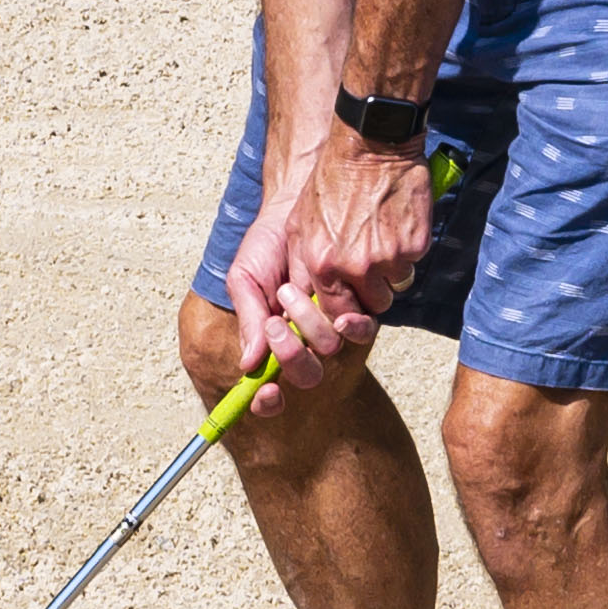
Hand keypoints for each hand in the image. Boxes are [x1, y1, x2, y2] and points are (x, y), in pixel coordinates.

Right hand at [221, 184, 357, 388]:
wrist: (294, 207)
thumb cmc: (266, 246)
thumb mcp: (246, 280)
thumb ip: (249, 319)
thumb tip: (249, 365)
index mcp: (271, 342)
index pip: (268, 388)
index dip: (267, 401)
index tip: (268, 392)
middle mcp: (303, 341)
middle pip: (306, 375)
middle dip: (292, 355)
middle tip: (277, 323)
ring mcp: (331, 326)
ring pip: (331, 351)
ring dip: (312, 328)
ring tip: (293, 291)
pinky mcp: (357, 306)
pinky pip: (361, 329)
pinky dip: (351, 324)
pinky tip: (341, 308)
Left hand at [275, 129, 439, 349]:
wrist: (370, 145)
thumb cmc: (330, 181)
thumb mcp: (299, 223)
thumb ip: (301, 264)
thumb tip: (305, 296)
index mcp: (323, 264)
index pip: (337, 313)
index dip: (346, 308)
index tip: (351, 296)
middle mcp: (356, 267)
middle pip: (373, 306)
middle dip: (373, 291)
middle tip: (370, 263)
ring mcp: (388, 258)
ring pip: (396, 286)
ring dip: (392, 270)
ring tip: (382, 237)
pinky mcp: (415, 245)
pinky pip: (413, 263)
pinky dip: (408, 248)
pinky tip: (396, 222)